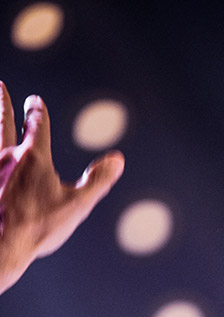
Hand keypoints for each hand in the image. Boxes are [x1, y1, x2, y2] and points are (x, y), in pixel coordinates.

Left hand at [0, 82, 124, 293]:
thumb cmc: (38, 228)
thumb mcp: (76, 206)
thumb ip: (98, 180)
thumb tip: (118, 159)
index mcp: (33, 158)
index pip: (37, 125)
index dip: (37, 111)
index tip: (35, 101)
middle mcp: (7, 157)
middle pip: (4, 123)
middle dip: (4, 105)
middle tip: (0, 88)